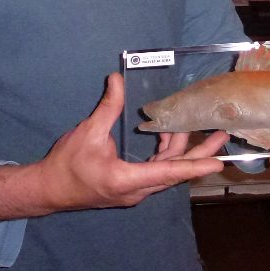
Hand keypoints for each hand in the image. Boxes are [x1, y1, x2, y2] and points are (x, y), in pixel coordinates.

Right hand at [0, 73, 223, 220]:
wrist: (48, 189)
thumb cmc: (66, 164)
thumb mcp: (87, 133)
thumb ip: (107, 107)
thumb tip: (117, 79)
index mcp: (127, 179)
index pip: (169, 172)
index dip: (194, 165)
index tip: (218, 161)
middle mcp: (136, 190)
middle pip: (174, 171)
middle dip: (199, 153)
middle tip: (221, 135)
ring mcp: (134, 191)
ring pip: (166, 171)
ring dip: (181, 151)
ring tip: (199, 130)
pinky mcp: (131, 187)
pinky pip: (156, 172)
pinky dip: (165, 155)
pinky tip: (166, 136)